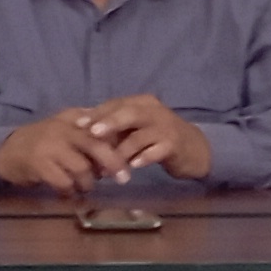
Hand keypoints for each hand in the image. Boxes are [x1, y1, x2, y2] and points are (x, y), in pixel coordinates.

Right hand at [0, 109, 130, 195]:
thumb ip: (87, 128)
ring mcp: (50, 146)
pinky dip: (69, 191)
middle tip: (123, 179)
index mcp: (72, 119)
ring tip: (85, 187)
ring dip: (88, 182)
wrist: (6, 151)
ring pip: (82, 168)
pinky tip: (67, 193)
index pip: (102, 129)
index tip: (128, 160)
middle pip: (96, 146)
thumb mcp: (63, 126)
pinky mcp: (40, 164)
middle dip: (113, 164)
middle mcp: (62, 129)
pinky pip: (64, 182)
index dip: (117, 145)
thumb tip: (117, 135)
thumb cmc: (41, 141)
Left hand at [77, 94, 212, 180]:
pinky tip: (133, 166)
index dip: (97, 113)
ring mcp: (165, 127)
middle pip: (129, 113)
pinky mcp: (174, 144)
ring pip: (140, 136)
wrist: (193, 148)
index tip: (78, 124)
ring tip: (106, 168)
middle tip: (91, 133)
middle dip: (109, 122)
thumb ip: (115, 128)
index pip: (116, 104)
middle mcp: (154, 111)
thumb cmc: (157, 137)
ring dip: (121, 151)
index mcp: (142, 103)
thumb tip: (83, 130)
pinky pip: (156, 150)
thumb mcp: (136, 128)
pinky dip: (144, 157)